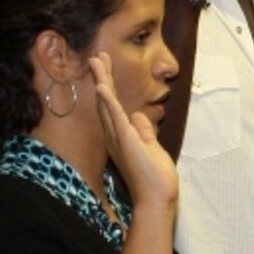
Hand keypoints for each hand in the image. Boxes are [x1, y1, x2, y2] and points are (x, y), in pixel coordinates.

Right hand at [89, 54, 176, 210]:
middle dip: (102, 77)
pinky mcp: (125, 141)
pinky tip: (103, 86)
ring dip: (102, 81)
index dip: (109, 86)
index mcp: (121, 137)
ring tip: (97, 61)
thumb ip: (144, 131)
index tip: (106, 67)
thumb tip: (139, 115)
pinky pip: (115, 118)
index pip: (113, 106)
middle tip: (97, 56)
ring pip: (107, 104)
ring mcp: (118, 138)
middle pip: (106, 101)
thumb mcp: (150, 147)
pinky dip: (109, 101)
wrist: (157, 197)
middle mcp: (114, 136)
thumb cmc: (155, 177)